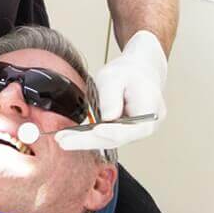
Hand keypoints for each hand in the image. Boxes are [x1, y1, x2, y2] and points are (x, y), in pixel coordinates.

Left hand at [56, 30, 167, 150]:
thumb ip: (111, 95)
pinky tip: (71, 136)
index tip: (95, 131)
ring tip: (63, 139)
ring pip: (109, 140)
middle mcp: (145, 126)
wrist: (139, 71)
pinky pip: (106, 137)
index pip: (134, 129)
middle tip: (65, 141)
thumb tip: (107, 118)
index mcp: (151, 110)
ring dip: (85, 141)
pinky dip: (89, 136)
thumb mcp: (116, 75)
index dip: (114, 132)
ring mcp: (134, 131)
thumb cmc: (129, 72)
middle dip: (89, 141)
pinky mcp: (123, 132)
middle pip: (118, 139)